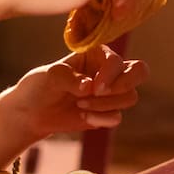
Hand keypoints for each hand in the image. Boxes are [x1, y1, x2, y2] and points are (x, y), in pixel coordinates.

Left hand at [0, 46, 148, 138]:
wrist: (33, 112)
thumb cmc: (41, 86)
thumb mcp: (51, 76)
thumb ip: (71, 79)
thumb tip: (89, 87)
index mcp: (97, 53)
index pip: (118, 60)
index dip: (111, 74)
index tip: (94, 88)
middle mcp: (108, 70)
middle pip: (140, 71)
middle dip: (125, 84)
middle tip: (101, 93)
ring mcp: (110, 92)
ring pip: (130, 97)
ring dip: (106, 105)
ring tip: (80, 106)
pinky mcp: (107, 112)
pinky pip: (117, 117)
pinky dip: (101, 119)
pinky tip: (83, 118)